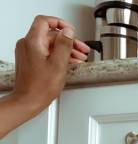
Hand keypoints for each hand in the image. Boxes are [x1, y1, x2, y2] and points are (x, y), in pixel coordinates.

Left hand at [0, 16, 89, 138]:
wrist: (28, 100)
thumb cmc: (40, 87)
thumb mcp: (59, 64)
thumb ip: (64, 45)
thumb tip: (68, 32)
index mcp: (33, 42)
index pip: (45, 21)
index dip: (60, 23)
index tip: (71, 31)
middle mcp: (28, 44)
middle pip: (50, 35)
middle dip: (68, 41)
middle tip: (81, 48)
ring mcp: (28, 52)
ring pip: (49, 44)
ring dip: (65, 49)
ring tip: (79, 57)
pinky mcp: (30, 59)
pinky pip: (45, 51)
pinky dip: (58, 55)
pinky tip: (68, 62)